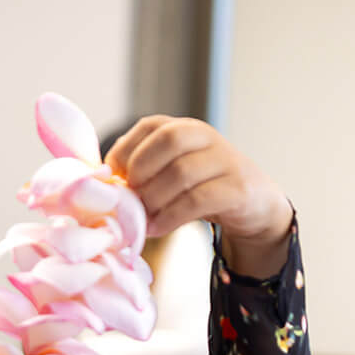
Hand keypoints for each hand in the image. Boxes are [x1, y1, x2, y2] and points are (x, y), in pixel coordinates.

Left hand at [105, 115, 292, 276]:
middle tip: (130, 198)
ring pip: (181, 172)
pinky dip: (170, 217)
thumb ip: (140, 173)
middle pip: (167, 140)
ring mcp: (225, 160)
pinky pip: (197, 200)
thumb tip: (101, 186)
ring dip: (153, 200)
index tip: (113, 181)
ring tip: (141, 219)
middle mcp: (206, 137)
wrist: (253, 205)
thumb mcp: (168, 174)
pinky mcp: (237, 189)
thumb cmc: (198, 189)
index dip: (125, 153)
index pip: (150, 126)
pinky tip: (157, 228)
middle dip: (140, 171)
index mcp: (184, 128)